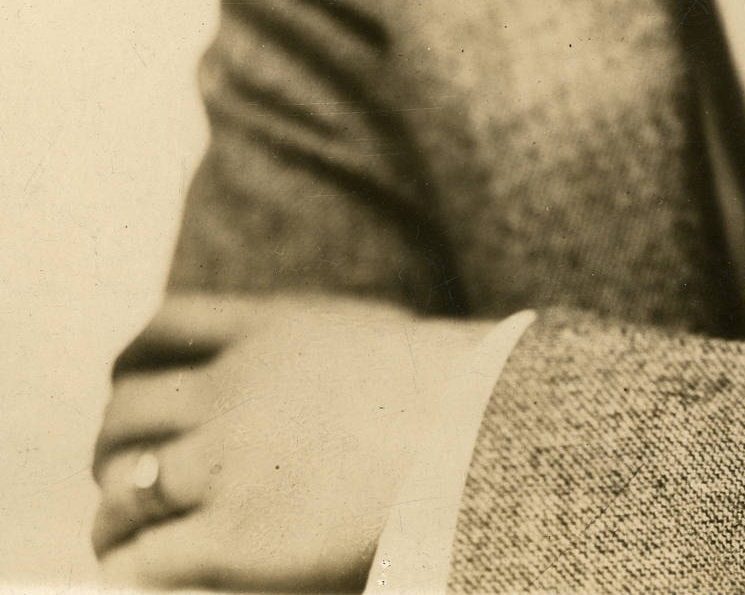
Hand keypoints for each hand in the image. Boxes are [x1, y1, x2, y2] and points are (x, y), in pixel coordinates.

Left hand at [92, 292, 494, 588]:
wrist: (473, 436)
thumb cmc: (440, 389)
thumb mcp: (359, 330)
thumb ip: (302, 338)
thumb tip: (279, 354)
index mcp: (262, 330)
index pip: (158, 330)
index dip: (130, 366)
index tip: (129, 388)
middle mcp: (230, 389)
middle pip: (125, 410)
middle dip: (115, 444)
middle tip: (124, 470)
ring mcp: (226, 463)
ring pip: (122, 484)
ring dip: (114, 511)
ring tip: (121, 532)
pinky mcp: (231, 540)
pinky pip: (141, 557)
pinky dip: (128, 564)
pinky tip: (138, 571)